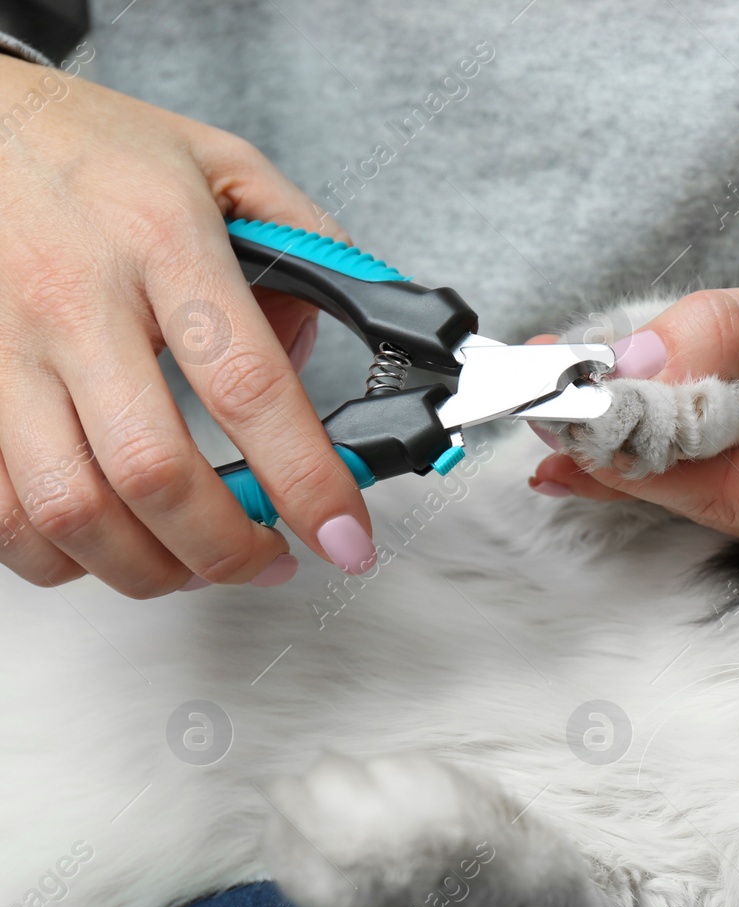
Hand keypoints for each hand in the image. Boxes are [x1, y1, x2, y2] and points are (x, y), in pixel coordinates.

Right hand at [0, 56, 376, 596]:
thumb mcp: (222, 165)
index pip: (248, 387)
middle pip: (153, 473)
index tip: (346, 536)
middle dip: (227, 549)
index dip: (305, 480)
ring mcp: (1, 348)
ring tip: (197, 566)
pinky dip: (58, 555)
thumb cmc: (94, 149)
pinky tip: (110, 543)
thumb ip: (305, 244)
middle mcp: (75, 300)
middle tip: (271, 562)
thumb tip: (339, 338)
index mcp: (162, 240)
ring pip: (68, 509)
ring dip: (146, 567)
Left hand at [530, 211, 738, 548]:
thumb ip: (731, 335)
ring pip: (695, 470)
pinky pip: (706, 445)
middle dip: (615, 451)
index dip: (642, 461)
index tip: (573, 420)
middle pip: (700, 492)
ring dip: (622, 436)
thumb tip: (636, 358)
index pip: (726, 492)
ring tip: (546, 407)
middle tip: (537, 412)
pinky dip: (654, 421)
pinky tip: (595, 410)